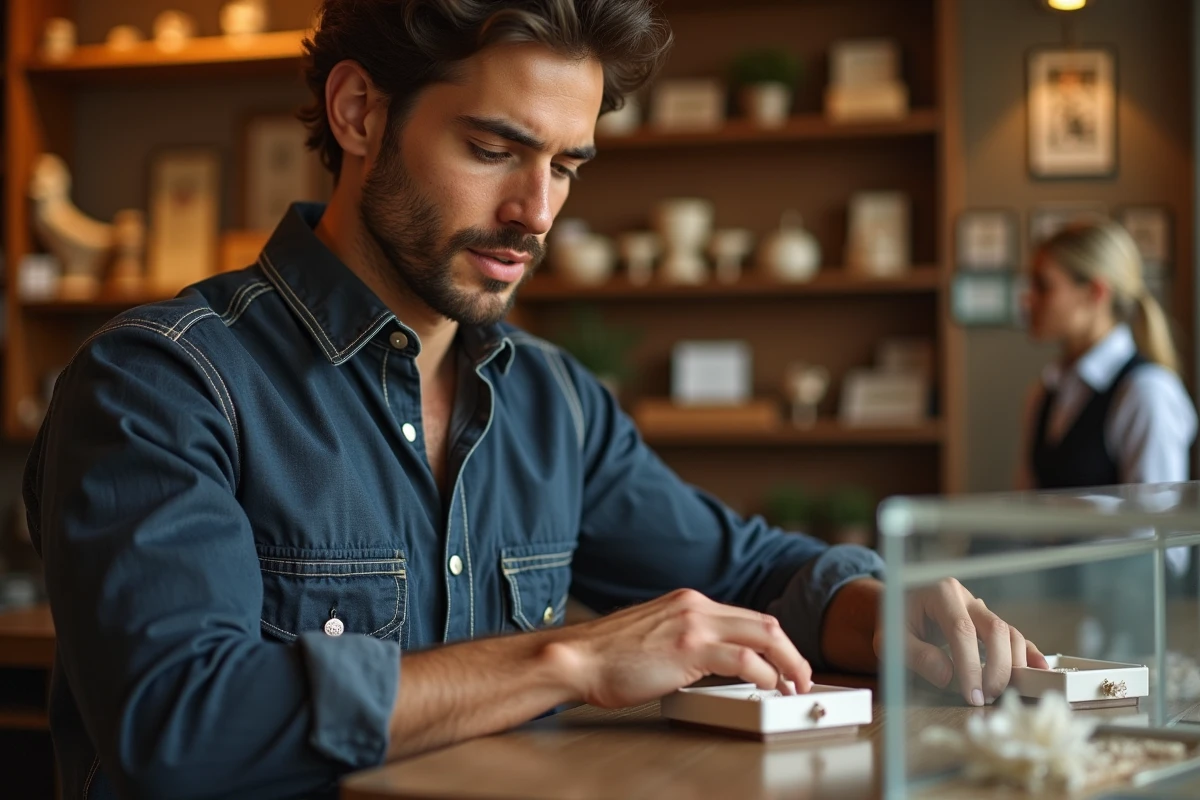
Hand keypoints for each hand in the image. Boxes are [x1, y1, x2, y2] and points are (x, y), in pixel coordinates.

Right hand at [545, 588, 812, 708]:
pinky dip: (765, 674)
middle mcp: (695, 606)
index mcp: (688, 602)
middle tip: (801, 675)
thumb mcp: (655, 634)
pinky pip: (744, 659)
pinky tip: (768, 687)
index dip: (774, 642)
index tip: (784, 663)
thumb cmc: (607, 656)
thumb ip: (685, 639)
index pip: (746, 617)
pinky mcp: (690, 648)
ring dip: (788, 663)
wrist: (578, 658)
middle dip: (792, 651)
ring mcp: (694, 625)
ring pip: (763, 635)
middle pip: (764, 622)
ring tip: (794, 685)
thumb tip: (712, 662)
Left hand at [873, 578, 1048, 704]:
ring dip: (1012, 665)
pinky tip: (1039, 671)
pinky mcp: (988, 623)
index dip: (970, 666)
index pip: (962, 630)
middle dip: (996, 668)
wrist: (897, 608)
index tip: (971, 696)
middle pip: (995, 630)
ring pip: (1009, 633)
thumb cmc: (894, 622)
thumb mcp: (891, 638)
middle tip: (985, 698)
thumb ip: (916, 654)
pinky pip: (1014, 636)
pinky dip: (1027, 654)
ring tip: (1000, 693)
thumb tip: (948, 676)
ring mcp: (980, 609)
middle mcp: (966, 597)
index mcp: (941, 593)